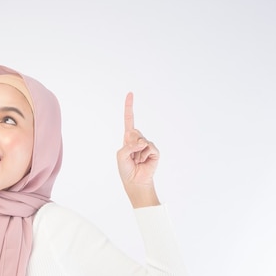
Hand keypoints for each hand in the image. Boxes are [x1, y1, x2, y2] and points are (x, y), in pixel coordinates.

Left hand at [116, 92, 159, 206]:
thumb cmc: (125, 169)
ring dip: (137, 152)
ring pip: (141, 140)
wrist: (135, 181)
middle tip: (131, 156)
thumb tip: (142, 142)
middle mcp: (138, 139)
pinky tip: (143, 162)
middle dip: (130, 143)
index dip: (129, 107)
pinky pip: (149, 147)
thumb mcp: (121, 155)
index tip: (130, 93)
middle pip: (134, 132)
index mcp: (128, 138)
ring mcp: (147, 145)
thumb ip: (128, 146)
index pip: (129, 119)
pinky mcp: (154, 152)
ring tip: (137, 161)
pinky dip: (144, 155)